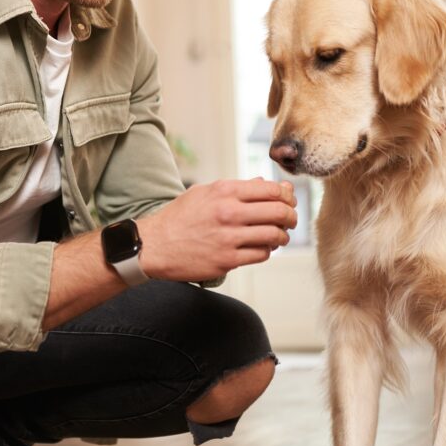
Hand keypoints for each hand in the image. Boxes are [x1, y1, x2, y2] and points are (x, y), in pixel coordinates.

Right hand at [137, 178, 297, 281]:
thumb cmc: (180, 217)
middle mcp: (229, 212)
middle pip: (279, 212)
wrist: (154, 245)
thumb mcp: (205, 193)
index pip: (271, 190)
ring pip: (274, 235)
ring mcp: (229, 238)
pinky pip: (261, 254)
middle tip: (290, 220)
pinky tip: (261, 247)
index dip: (287, 196)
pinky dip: (266, 251)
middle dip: (291, 217)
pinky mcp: (227, 260)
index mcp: (224, 191)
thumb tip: (269, 184)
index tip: (288, 202)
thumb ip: (238, 188)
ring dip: (282, 236)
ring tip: (279, 236)